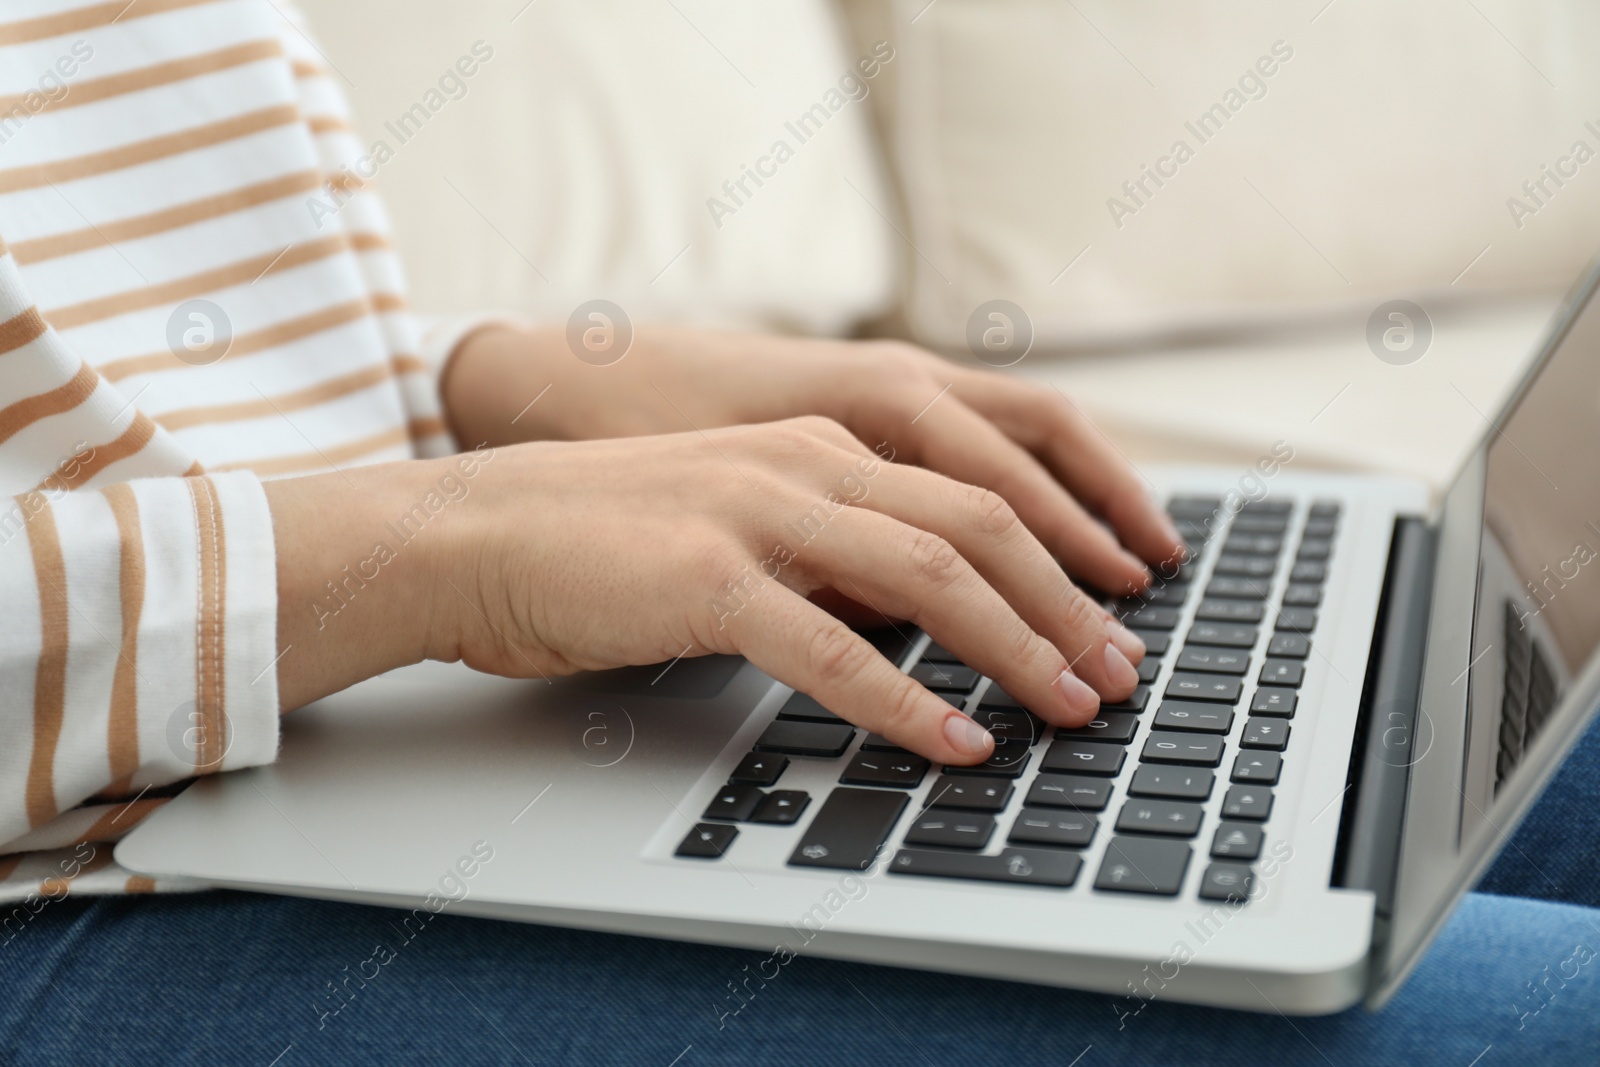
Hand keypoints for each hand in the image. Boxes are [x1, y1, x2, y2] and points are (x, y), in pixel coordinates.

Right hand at [267, 418, 1147, 765]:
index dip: (1061, 552)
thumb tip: (916, 613)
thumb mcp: (740, 517)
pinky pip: (832, 649)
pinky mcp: (708, 578)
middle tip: (1120, 671)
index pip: (978, 487)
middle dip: (1066, 603)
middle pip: (981, 524)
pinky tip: (955, 743)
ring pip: (932, 574)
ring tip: (1072, 708)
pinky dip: (907, 703)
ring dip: (1017, 647)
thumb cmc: (601, 536)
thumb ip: (828, 549)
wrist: (473, 530)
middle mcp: (808, 464)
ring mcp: (759, 513)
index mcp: (821, 445)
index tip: (1112, 612)